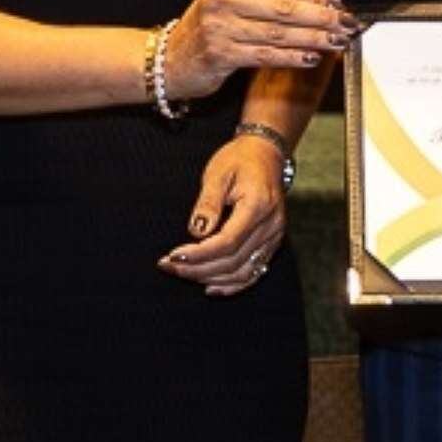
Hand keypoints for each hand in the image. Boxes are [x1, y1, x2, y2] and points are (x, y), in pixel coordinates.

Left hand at [157, 134, 286, 295]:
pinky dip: (232, 285)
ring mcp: (274, 237)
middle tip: (168, 265)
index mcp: (258, 205)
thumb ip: (208, 203)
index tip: (173, 256)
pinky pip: (253, 272)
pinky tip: (210, 287)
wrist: (265, 154)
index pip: (227, 241)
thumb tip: (196, 232)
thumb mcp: (218, 173)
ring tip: (182, 272)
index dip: (199, 254)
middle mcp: (271, 225)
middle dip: (197, 268)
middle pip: (232, 261)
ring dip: (210, 278)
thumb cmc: (239, 160)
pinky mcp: (271, 244)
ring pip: (242, 272)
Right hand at [164, 0, 355, 99]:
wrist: (168, 61)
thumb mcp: (229, 5)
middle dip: (320, 16)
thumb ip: (265, 0)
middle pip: (283, 7)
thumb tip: (317, 2)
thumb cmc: (207, 32)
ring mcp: (220, 27)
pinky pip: (266, 54)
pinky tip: (312, 57)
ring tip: (337, 41)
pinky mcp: (220, 54)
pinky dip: (292, 56)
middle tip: (346, 23)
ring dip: (313, 38)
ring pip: (278, 32)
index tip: (338, 5)